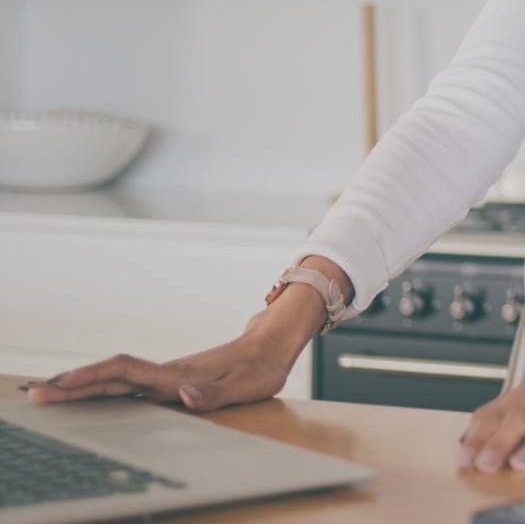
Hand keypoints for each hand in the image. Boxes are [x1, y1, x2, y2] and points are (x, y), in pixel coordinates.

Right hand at [25, 330, 301, 411]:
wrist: (272, 344)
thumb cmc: (263, 367)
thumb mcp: (248, 385)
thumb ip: (216, 392)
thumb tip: (182, 393)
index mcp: (177, 375)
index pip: (126, 373)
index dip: (94, 378)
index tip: (63, 384)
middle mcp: (166, 374)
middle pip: (112, 377)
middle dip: (73, 385)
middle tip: (35, 393)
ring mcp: (166, 376)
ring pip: (116, 380)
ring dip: (83, 386)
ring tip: (48, 393)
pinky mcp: (171, 381)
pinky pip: (128, 385)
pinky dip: (102, 389)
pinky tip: (91, 397)